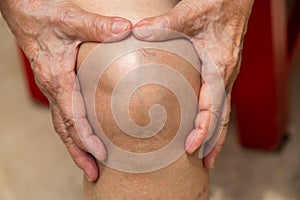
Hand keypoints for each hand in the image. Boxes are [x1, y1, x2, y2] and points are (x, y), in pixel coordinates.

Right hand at [0, 0, 131, 180]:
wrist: (22, 9)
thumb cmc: (41, 14)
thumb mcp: (68, 19)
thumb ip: (97, 26)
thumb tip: (125, 30)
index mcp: (56, 79)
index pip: (70, 118)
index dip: (85, 138)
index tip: (101, 155)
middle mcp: (53, 88)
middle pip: (64, 129)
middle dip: (78, 153)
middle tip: (94, 173)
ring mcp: (53, 86)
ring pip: (62, 123)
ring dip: (75, 145)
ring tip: (90, 162)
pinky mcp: (56, 81)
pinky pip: (64, 111)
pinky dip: (74, 128)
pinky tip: (85, 131)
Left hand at [133, 0, 253, 167]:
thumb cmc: (218, 4)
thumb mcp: (191, 12)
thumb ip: (165, 24)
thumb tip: (138, 33)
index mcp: (219, 67)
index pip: (214, 107)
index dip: (204, 130)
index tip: (192, 148)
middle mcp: (225, 75)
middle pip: (222, 117)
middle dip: (214, 142)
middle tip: (204, 163)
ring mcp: (225, 74)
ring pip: (222, 111)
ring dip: (214, 133)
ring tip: (205, 152)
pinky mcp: (220, 70)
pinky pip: (218, 100)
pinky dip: (212, 116)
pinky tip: (201, 121)